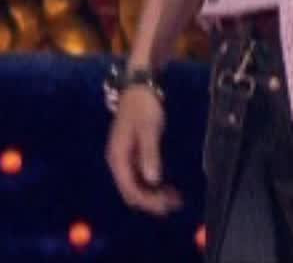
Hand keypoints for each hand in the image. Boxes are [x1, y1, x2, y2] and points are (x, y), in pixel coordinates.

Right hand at [106, 86, 182, 213]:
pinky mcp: (132, 156)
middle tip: (174, 204)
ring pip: (136, 187)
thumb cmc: (143, 107)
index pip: (130, 189)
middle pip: (131, 193)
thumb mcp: (148, 129)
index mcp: (118, 157)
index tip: (167, 205)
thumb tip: (152, 180)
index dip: (148, 201)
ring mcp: (124, 160)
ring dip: (153, 195)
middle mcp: (118, 162)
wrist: (139, 88)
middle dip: (151, 202)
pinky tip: (167, 187)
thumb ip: (149, 154)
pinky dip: (153, 186)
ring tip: (175, 198)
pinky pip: (140, 178)